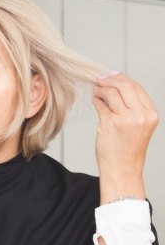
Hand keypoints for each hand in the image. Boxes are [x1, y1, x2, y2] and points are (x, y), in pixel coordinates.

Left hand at [93, 72, 157, 203]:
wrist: (122, 169)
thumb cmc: (127, 149)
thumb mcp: (136, 126)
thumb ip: (130, 107)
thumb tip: (115, 86)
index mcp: (150, 114)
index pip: (136, 87)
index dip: (122, 79)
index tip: (111, 75)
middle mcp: (140, 115)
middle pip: (124, 86)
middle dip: (110, 79)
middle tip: (99, 79)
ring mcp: (125, 119)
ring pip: (111, 93)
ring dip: (101, 89)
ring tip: (95, 90)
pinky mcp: (110, 123)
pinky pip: (101, 105)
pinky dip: (96, 99)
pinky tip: (95, 99)